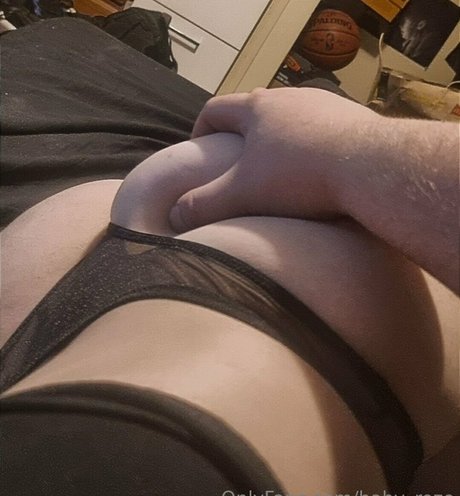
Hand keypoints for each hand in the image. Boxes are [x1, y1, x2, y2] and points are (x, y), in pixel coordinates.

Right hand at [170, 87, 379, 231]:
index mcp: (257, 108)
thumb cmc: (298, 176)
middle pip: (254, 109)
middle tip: (239, 165)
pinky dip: (312, 146)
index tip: (199, 152)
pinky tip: (319, 171)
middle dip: (242, 135)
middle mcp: (289, 98)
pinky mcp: (353, 118)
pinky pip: (322, 128)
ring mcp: (324, 104)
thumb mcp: (242, 194)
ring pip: (290, 118)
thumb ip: (204, 204)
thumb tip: (174, 216)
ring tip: (280, 170)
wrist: (369, 167)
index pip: (215, 109)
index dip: (201, 130)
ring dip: (279, 139)